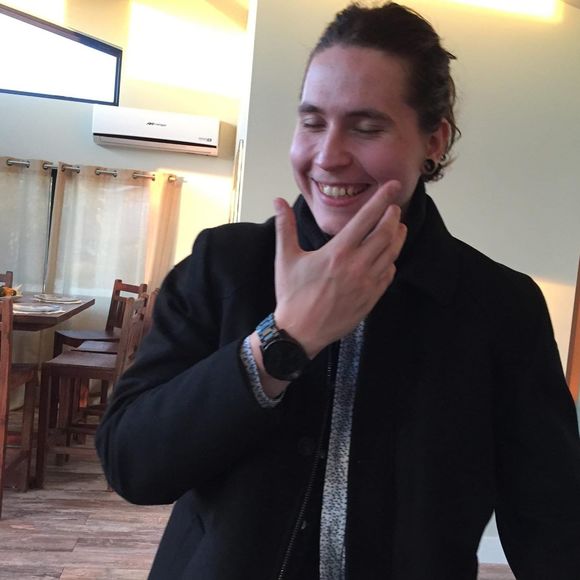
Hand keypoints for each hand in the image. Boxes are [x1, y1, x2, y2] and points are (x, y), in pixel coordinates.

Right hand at [273, 181, 406, 358]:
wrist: (299, 333)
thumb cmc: (292, 295)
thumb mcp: (286, 258)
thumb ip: (285, 226)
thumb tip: (278, 200)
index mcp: (338, 252)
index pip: (366, 218)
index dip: (382, 199)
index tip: (392, 186)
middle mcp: (357, 266)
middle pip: (386, 233)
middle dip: (393, 216)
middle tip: (394, 207)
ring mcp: (367, 284)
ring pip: (392, 253)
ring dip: (397, 236)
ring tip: (397, 227)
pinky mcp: (371, 299)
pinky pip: (388, 274)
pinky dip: (391, 260)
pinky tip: (388, 255)